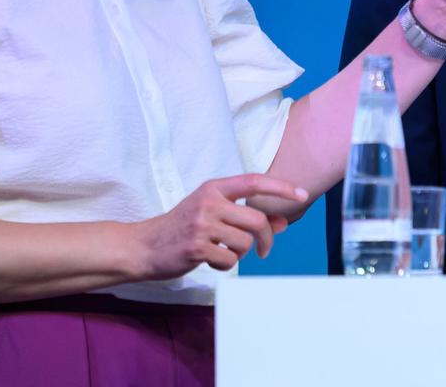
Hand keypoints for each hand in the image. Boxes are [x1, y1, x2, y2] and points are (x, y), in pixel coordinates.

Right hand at [132, 174, 308, 278]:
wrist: (143, 246)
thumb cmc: (182, 227)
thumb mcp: (213, 213)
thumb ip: (246, 215)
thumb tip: (282, 223)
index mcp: (214, 188)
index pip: (254, 181)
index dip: (281, 187)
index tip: (302, 195)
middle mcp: (209, 202)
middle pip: (257, 219)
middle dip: (265, 237)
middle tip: (263, 249)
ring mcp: (201, 224)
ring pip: (245, 242)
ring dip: (240, 253)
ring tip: (222, 251)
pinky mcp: (195, 247)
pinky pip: (229, 260)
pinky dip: (225, 264)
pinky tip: (210, 260)